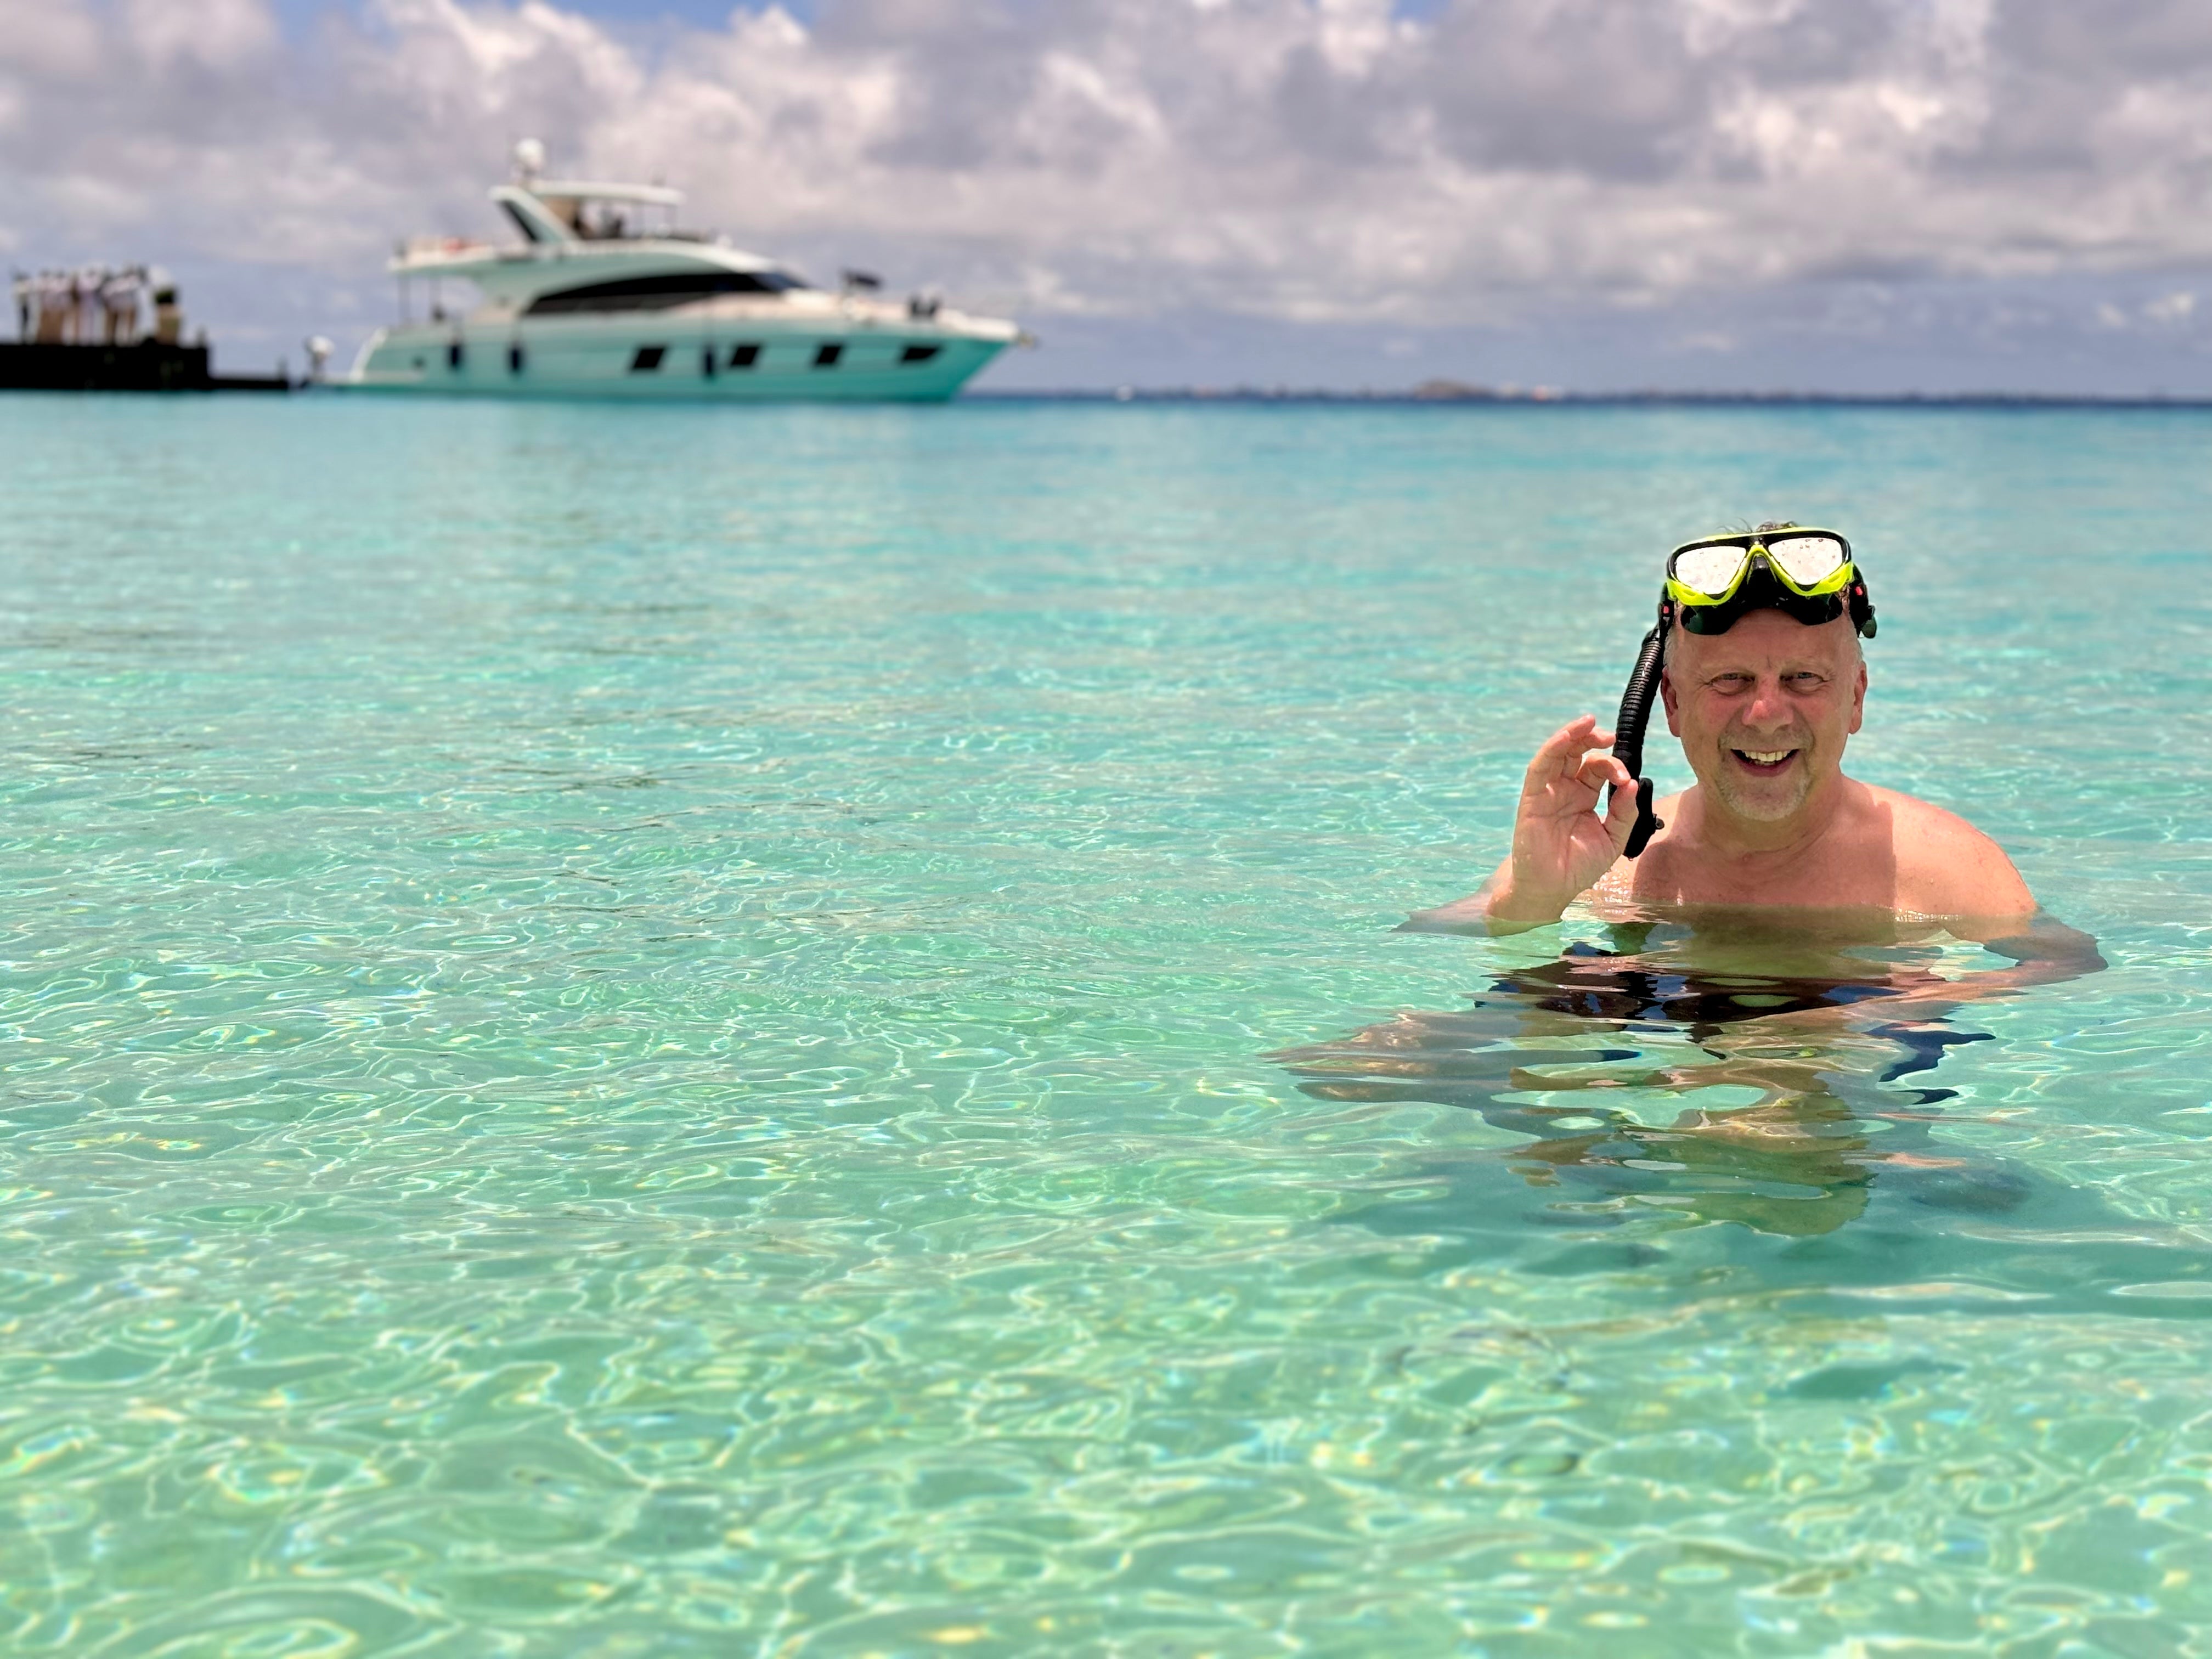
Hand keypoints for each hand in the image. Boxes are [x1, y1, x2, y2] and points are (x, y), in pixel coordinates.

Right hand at [1488, 715, 1641, 924]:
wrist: (1552, 889)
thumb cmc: (1579, 867)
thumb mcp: (1612, 839)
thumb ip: (1624, 813)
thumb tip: (1632, 784)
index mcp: (1583, 797)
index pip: (1597, 769)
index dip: (1612, 766)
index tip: (1624, 779)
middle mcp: (1565, 790)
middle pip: (1577, 753)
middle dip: (1592, 739)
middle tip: (1609, 735)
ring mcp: (1547, 792)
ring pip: (1558, 753)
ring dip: (1572, 735)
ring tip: (1589, 723)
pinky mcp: (1532, 797)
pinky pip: (1540, 767)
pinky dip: (1552, 749)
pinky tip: (1566, 737)